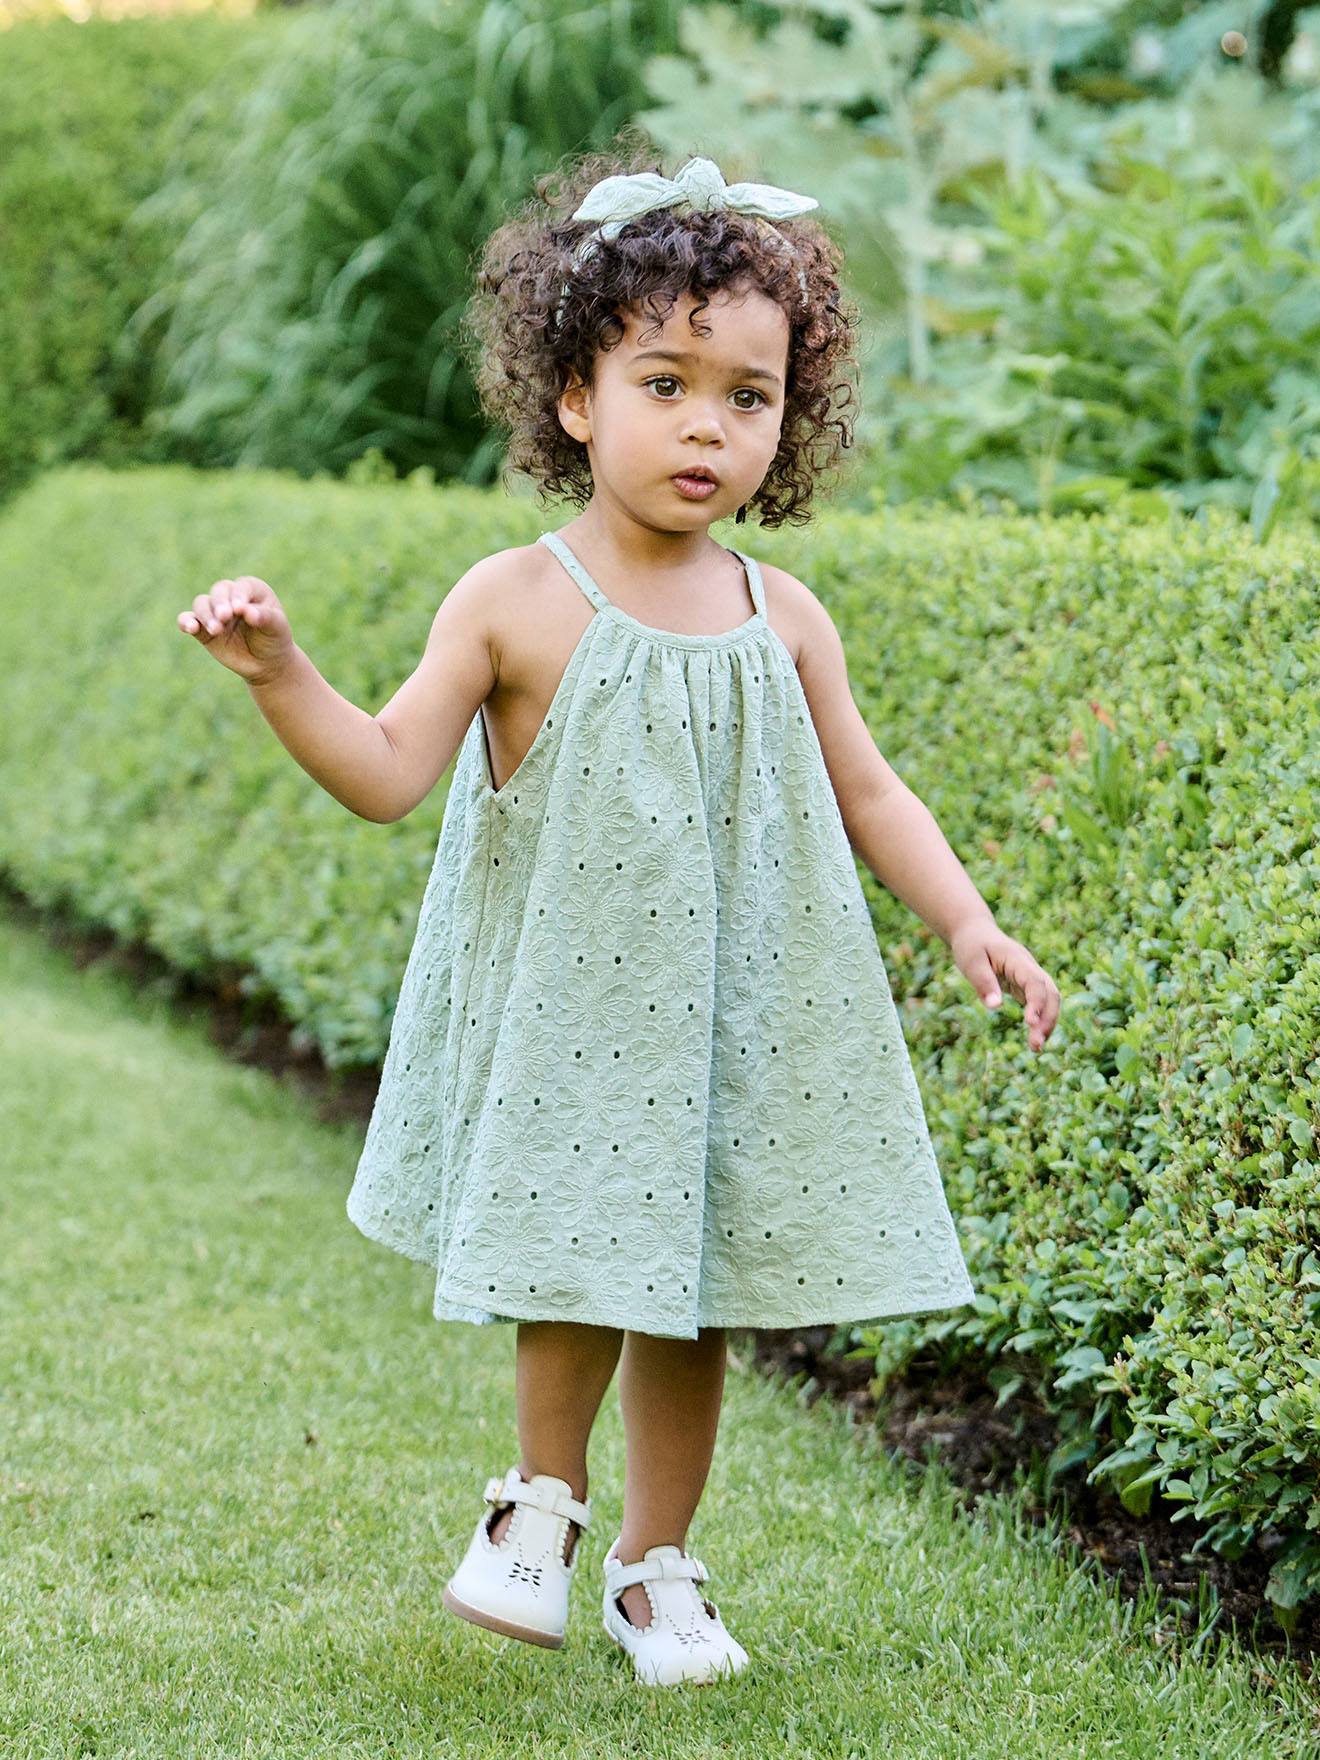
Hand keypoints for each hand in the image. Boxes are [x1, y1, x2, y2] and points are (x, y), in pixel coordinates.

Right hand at [178, 575, 295, 683]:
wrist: (267, 663)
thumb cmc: (274, 638)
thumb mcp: (277, 628)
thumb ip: (264, 617)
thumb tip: (246, 611)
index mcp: (251, 589)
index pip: (241, 587)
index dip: (238, 596)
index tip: (239, 609)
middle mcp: (231, 596)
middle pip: (218, 591)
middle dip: (220, 603)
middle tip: (224, 617)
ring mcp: (215, 612)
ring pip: (202, 603)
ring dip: (205, 614)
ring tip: (215, 630)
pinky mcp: (203, 629)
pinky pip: (189, 620)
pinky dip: (185, 622)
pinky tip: (189, 627)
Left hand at [950, 919, 1059, 1052]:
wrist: (975, 932)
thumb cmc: (971, 945)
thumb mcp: (971, 962)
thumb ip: (983, 983)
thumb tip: (995, 1007)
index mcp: (1018, 960)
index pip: (1035, 982)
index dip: (1036, 1003)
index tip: (1030, 1023)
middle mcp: (1030, 968)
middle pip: (1051, 993)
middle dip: (1047, 1019)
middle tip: (1035, 1045)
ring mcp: (1030, 977)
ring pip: (1050, 1000)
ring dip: (1047, 1023)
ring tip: (1036, 1047)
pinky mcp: (1026, 986)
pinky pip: (1040, 1003)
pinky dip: (1041, 1020)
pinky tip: (1035, 1038)